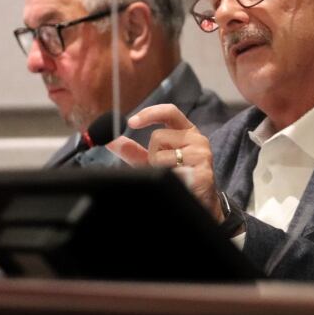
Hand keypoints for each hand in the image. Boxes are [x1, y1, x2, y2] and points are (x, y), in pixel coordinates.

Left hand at [106, 104, 223, 221]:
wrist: (199, 202)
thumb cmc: (176, 177)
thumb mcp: (153, 161)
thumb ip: (134, 150)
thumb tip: (111, 141)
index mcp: (187, 131)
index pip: (169, 111)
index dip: (149, 113)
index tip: (131, 122)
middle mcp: (197, 138)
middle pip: (158, 136)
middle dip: (151, 154)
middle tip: (162, 167)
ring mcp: (202, 154)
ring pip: (161, 155)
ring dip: (158, 169)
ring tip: (172, 176)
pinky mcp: (202, 171)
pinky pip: (170, 172)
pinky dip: (168, 179)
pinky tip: (179, 183)